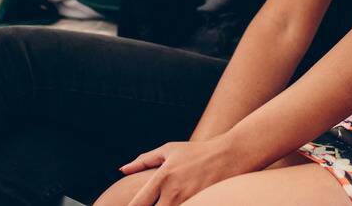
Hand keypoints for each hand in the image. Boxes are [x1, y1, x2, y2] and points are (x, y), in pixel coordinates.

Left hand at [122, 138, 242, 205]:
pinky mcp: (200, 205)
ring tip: (165, 201)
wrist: (229, 156)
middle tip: (152, 203)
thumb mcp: (168, 150)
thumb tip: (122, 170)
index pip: (137, 205)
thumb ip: (143, 160)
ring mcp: (188, 202)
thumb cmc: (196, 152)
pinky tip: (179, 202)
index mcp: (162, 178)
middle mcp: (173, 193)